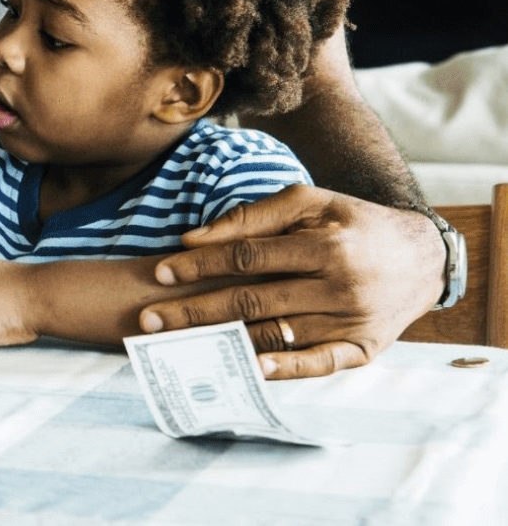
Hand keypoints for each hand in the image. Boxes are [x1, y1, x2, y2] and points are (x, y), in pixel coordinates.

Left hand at [140, 185, 443, 378]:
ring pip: (276, 334)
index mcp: (326, 246)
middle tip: (149, 319)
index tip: (161, 272)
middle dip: (195, 310)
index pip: (248, 257)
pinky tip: (247, 369)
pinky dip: (283, 370)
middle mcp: (340, 287)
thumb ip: (252, 216)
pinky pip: (318, 365)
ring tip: (178, 346)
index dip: (201, 264)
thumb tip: (192, 238)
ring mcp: (353, 322)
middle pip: (252, 300)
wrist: (423, 257)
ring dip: (223, 341)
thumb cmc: (353, 223)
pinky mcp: (364, 350)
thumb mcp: (311, 201)